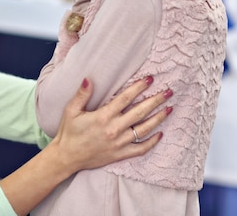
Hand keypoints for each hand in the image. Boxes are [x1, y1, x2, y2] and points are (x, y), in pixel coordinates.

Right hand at [51, 77, 169, 172]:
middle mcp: (114, 129)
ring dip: (158, 118)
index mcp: (103, 117)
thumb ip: (82, 94)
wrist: (67, 157)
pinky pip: (141, 149)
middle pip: (140, 112)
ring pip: (144, 129)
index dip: (138, 87)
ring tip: (169, 109)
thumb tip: (88, 78)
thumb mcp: (71, 110)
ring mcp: (119, 143)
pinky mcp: (120, 154)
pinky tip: (160, 134)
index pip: (125, 98)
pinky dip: (152, 142)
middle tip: (168, 92)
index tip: (149, 79)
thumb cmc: (69, 132)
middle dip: (155, 101)